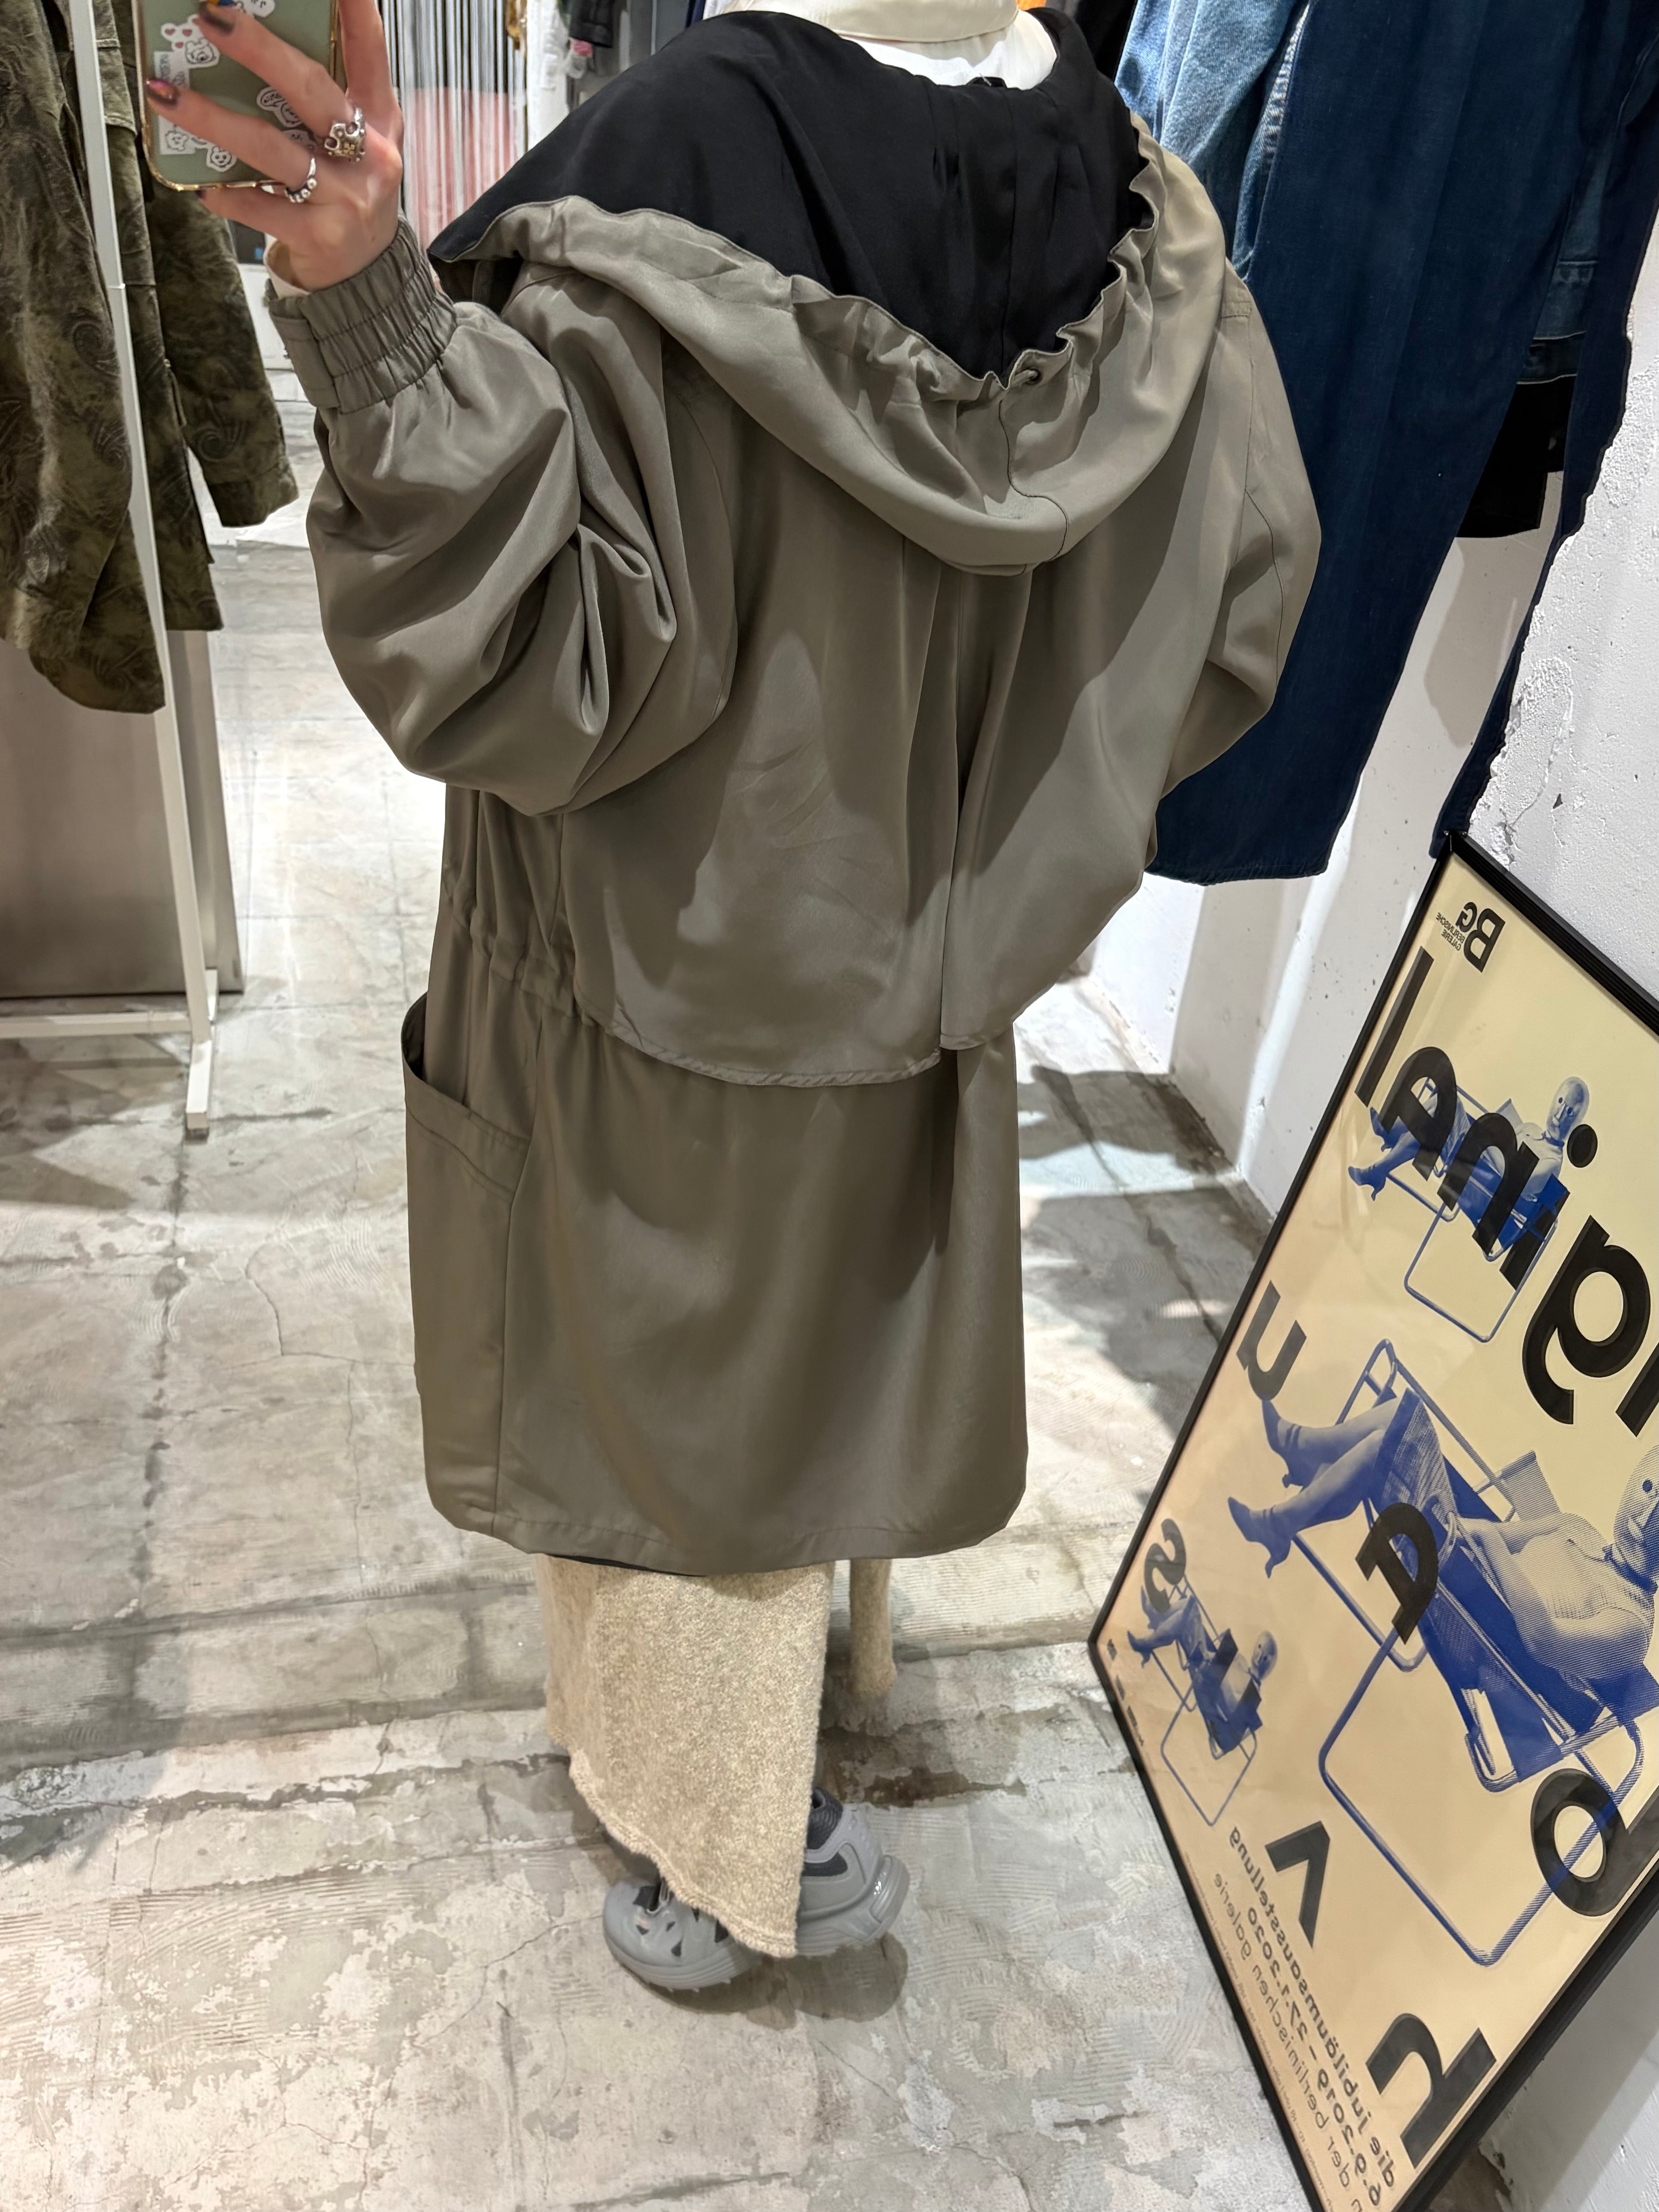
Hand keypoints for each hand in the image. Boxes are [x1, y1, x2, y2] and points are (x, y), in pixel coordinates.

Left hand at [144, 0, 402, 291]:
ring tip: (167, 95)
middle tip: (212, 17)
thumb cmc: (347, 191)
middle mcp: (369, 154)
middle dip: (258, 49)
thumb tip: (252, 39)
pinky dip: (227, 194)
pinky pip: (262, 206)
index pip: (369, 51)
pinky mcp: (320, 236)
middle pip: (310, 89)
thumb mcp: (355, 139)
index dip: (355, 7)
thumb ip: (323, 94)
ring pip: (272, 148)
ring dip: (213, 119)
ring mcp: (345, 197)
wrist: (364, 275)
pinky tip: (204, 186)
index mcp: (379, 118)